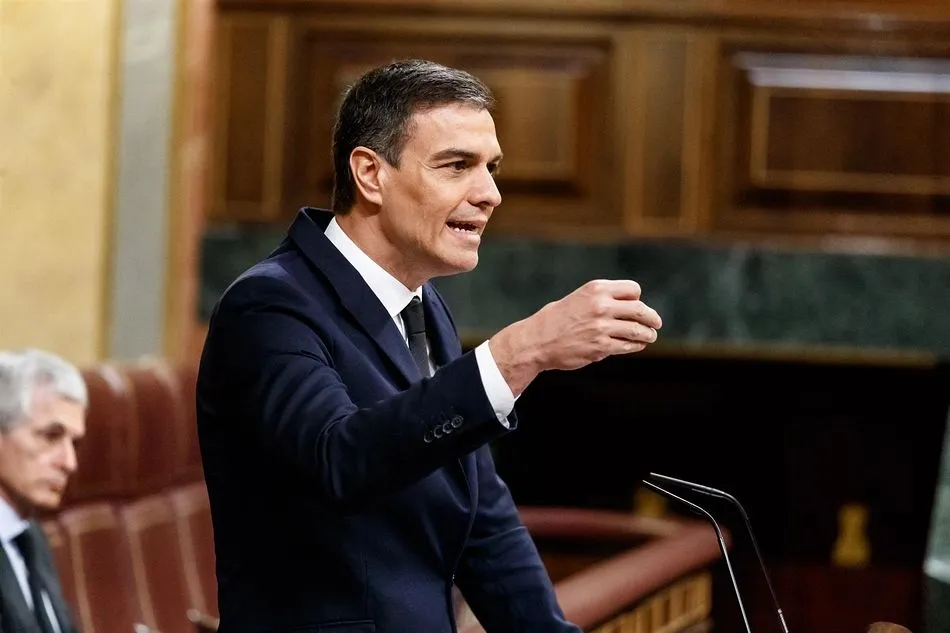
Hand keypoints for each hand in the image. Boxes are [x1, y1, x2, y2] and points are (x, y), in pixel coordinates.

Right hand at [489, 279, 661, 393]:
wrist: (536, 340)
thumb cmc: (557, 319)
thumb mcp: (579, 298)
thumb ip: (603, 300)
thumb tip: (630, 308)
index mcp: (596, 289)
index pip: (633, 290)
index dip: (637, 299)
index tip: (636, 306)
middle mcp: (601, 306)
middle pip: (640, 310)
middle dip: (652, 318)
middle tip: (656, 323)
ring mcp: (602, 327)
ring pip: (637, 330)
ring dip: (647, 334)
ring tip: (649, 336)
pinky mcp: (601, 347)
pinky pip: (627, 346)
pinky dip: (636, 345)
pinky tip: (636, 345)